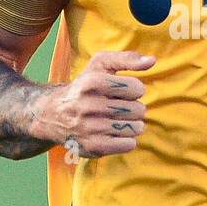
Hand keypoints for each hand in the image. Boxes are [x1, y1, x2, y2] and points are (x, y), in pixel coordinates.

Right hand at [37, 50, 154, 156]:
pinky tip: (116, 132)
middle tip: (121, 107)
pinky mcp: (93, 146)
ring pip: (135, 128)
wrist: (54, 115)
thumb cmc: (85, 87)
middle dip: (135, 108)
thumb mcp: (100, 66)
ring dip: (133, 124)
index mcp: (91, 82)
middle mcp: (88, 105)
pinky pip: (128, 144)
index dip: (135, 89)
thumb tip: (152, 61)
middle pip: (137, 109)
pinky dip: (128, 139)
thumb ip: (127, 59)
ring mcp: (90, 128)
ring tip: (120, 120)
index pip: (135, 88)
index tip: (125, 91)